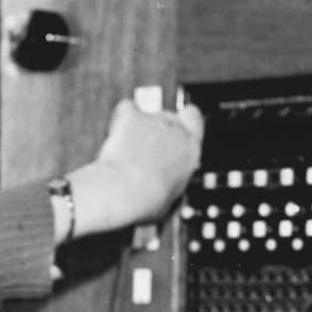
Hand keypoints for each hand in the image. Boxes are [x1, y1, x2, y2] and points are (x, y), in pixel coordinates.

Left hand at [63, 98, 204, 240]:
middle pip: (171, 117)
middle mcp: (176, 131)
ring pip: (149, 113)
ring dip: (140, 126)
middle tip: (146, 147)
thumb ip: (172, 186)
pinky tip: (116, 132)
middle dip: (159, 129)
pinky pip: (127, 108)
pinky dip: (121, 117)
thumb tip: (167, 193)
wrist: (121, 192)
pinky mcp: (132, 117)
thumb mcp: (169, 202)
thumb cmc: (144, 201)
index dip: (185, 124)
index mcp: (190, 152)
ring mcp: (154, 121)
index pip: (195, 121)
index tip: (176, 134)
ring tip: (127, 148)